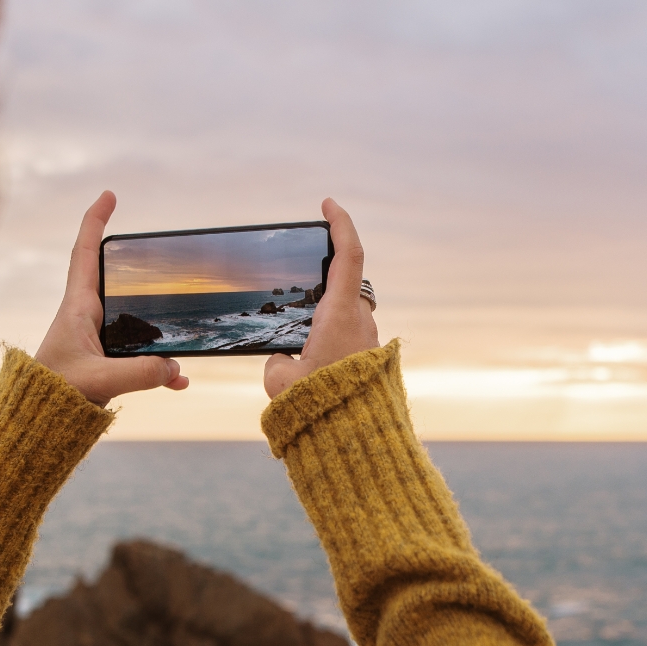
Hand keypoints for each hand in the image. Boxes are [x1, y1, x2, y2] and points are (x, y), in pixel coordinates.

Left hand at [36, 190, 188, 405]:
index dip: (94, 221)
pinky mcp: (102, 365)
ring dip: (156, 324)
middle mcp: (85, 319)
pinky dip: (158, 368)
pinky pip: (138, 358)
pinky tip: (178, 381)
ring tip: (181, 329)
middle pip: (110, 278)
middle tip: (150, 249)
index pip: (84, 254)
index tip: (108, 196)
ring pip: (131, 320)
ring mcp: (94, 341)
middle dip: (131, 263)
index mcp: (77, 309)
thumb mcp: (100, 381)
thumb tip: (175, 368)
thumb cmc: (53, 397)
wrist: (36, 425)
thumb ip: (140, 373)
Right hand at [263, 198, 378, 398]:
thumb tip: (283, 363)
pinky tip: (310, 370)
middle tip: (297, 294)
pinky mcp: (370, 364)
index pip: (349, 255)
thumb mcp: (280, 381)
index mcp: (341, 315)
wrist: (354, 441)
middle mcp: (361, 323)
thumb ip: (277, 363)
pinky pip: (348, 344)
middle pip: (346, 287)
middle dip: (323, 286)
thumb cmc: (318, 406)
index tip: (329, 204)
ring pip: (346, 318)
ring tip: (298, 350)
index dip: (341, 223)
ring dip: (323, 325)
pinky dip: (330, 348)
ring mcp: (369, 343)